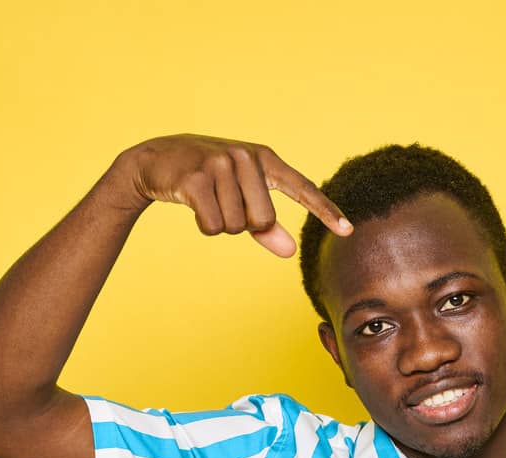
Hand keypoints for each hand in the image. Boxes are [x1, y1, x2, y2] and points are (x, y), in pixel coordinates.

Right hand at [112, 134, 351, 256]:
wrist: (156, 160)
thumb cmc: (208, 181)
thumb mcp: (240, 198)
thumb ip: (266, 227)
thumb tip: (291, 252)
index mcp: (264, 160)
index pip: (302, 188)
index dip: (325, 211)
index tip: (348, 231)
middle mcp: (247, 158)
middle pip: (263, 220)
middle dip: (242, 224)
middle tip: (221, 202)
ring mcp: (221, 164)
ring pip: (236, 226)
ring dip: (220, 224)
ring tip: (205, 199)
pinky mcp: (197, 178)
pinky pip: (213, 226)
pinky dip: (203, 225)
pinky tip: (191, 202)